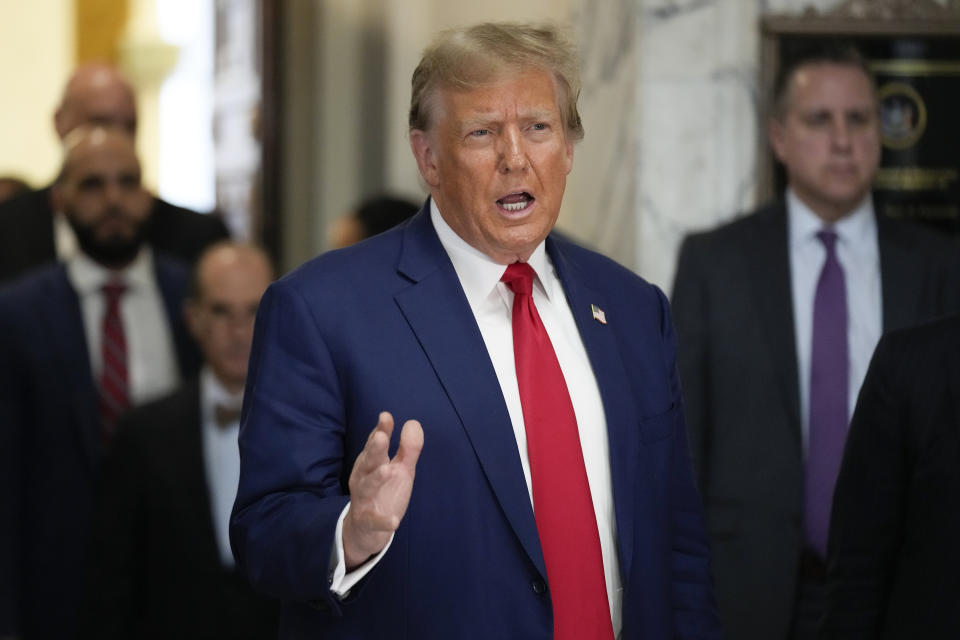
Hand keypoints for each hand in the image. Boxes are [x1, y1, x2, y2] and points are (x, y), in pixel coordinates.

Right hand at [342, 411, 422, 568]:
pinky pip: (374, 521)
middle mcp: (364, 478)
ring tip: (387, 470)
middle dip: (374, 449)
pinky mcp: (368, 521)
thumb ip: (407, 448)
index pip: (375, 444)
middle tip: (382, 437)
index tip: (386, 416)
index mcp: (371, 463)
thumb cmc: (384, 492)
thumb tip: (412, 422)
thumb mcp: (400, 469)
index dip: (380, 430)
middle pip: (368, 462)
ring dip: (376, 479)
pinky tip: (394, 521)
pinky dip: (383, 521)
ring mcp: (364, 500)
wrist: (365, 530)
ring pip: (367, 488)